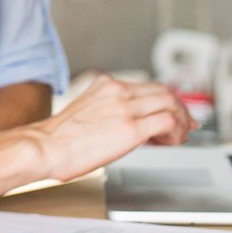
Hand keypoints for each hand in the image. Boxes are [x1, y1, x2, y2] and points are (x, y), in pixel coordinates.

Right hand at [41, 74, 194, 179]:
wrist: (44, 147)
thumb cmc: (59, 140)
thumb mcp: (87, 113)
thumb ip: (110, 112)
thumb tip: (131, 127)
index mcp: (106, 85)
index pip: (148, 87)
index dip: (168, 101)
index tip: (175, 114)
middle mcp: (117, 91)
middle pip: (164, 91)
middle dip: (181, 109)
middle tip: (187, 126)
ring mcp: (125, 107)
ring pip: (170, 103)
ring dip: (181, 121)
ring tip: (178, 137)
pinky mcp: (130, 127)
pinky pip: (168, 121)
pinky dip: (176, 131)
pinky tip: (170, 142)